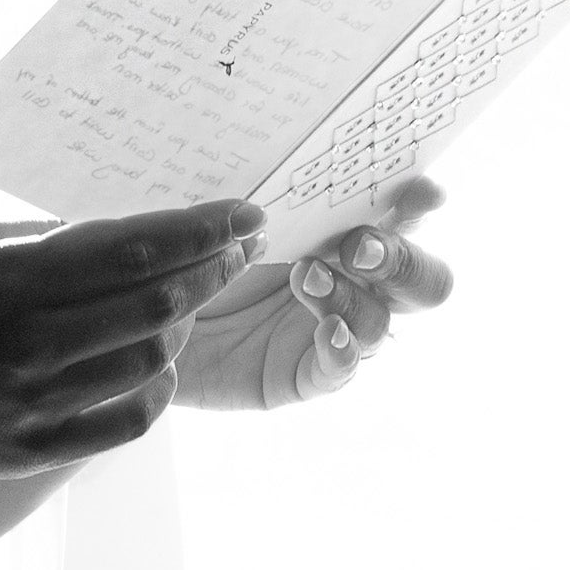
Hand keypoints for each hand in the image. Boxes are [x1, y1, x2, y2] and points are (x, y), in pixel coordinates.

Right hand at [0, 199, 260, 484]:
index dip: (202, 228)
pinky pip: (126, 423)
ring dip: (185, 326)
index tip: (245, 214)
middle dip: (213, 268)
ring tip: (190, 302)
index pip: (136, 248)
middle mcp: (31, 339)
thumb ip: (36, 239)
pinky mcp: (32, 449)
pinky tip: (157, 368)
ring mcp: (34, 400)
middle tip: (240, 249)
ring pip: (149, 359)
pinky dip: (157, 391)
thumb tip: (113, 232)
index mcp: (11, 276)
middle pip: (158, 301)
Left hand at [176, 175, 451, 410]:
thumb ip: (252, 212)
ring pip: (382, 323)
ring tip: (305, 278)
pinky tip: (328, 332)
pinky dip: (341, 350)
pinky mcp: (307, 376)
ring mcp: (336, 332)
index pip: (401, 217)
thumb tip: (264, 205)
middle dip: (402, 259)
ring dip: (349, 296)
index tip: (423, 193)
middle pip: (421, 280)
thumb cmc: (190, 261)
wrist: (146, 319)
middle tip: (358, 246)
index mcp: (341, 234)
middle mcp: (353, 285)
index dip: (419, 206)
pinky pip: (342, 370)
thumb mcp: (221, 227)